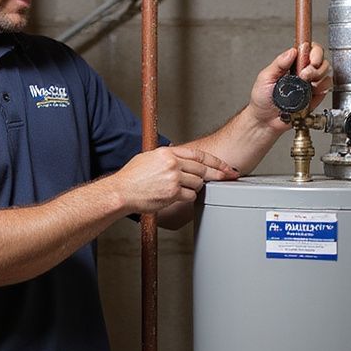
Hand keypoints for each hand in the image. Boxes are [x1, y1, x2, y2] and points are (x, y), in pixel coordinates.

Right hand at [112, 145, 238, 213]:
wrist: (122, 192)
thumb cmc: (132, 177)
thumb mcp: (149, 158)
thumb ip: (166, 156)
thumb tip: (179, 157)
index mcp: (168, 152)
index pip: (199, 155)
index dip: (216, 161)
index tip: (226, 166)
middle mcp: (172, 163)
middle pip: (203, 169)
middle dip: (218, 174)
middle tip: (228, 177)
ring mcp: (173, 178)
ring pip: (197, 184)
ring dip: (195, 188)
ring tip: (184, 188)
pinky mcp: (172, 193)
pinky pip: (190, 196)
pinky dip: (188, 197)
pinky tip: (179, 196)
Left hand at [249, 45, 331, 130]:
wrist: (265, 121)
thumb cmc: (262, 100)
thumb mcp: (265, 78)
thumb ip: (278, 64)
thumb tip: (292, 51)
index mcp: (291, 64)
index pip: (308, 50)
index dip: (313, 51)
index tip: (308, 58)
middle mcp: (302, 72)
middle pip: (321, 59)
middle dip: (316, 65)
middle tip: (304, 74)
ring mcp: (310, 84)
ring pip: (326, 72)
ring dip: (319, 75)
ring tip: (305, 83)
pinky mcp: (314, 97)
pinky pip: (326, 88)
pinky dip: (322, 87)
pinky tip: (312, 91)